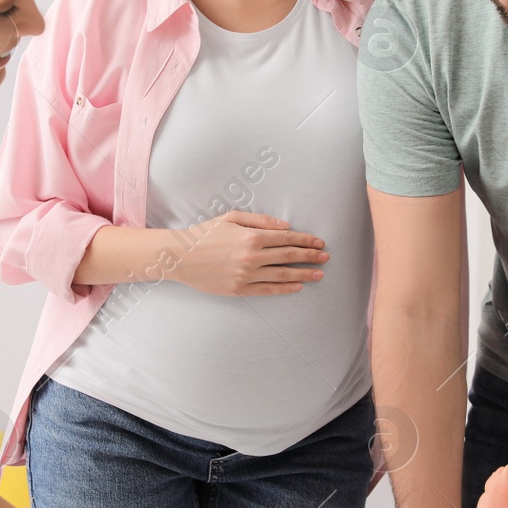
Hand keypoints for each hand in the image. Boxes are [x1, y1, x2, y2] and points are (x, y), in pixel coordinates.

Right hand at [168, 210, 327, 296]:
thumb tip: (285, 225)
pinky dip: (285, 289)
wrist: (181, 256)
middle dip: (311, 256)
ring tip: (319, 274)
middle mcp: (252, 256)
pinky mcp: (239, 289)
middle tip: (326, 258)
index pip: (287, 238)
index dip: (306, 240)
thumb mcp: (231, 217)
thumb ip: (260, 220)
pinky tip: (298, 286)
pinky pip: (268, 290)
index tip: (320, 242)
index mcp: (252, 236)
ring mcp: (247, 275)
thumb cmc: (205, 234)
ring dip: (304, 274)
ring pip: (283, 274)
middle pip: (290, 256)